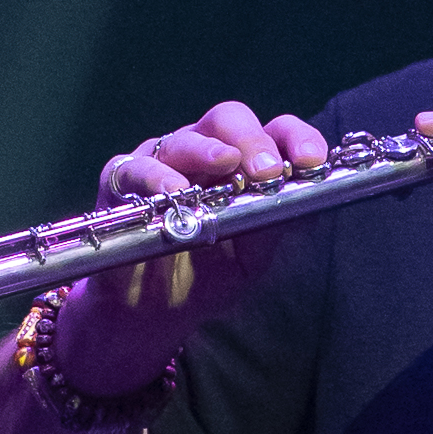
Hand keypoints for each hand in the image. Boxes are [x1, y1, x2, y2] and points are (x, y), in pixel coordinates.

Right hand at [58, 103, 330, 393]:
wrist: (152, 314)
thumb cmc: (210, 273)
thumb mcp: (255, 255)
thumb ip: (279, 223)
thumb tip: (310, 197)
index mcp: (244, 162)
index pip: (275, 132)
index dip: (296, 138)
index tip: (313, 161)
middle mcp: (203, 152)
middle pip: (228, 119)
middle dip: (253, 140)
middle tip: (268, 170)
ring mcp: (160, 162)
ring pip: (184, 139)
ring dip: (208, 150)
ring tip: (226, 164)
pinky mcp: (119, 183)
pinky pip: (133, 169)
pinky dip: (154, 176)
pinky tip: (174, 190)